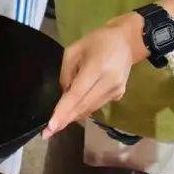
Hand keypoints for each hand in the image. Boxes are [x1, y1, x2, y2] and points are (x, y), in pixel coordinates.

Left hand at [43, 14, 143, 138]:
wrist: (126, 41)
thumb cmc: (97, 41)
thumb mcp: (74, 49)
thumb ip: (66, 73)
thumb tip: (64, 94)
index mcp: (97, 68)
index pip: (77, 94)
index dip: (63, 111)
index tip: (51, 126)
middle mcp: (109, 83)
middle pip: (83, 106)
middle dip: (64, 120)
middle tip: (47, 133)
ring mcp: (116, 91)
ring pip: (90, 109)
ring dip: (73, 116)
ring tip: (57, 123)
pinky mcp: (119, 95)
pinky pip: (97, 106)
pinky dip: (84, 109)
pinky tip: (73, 111)